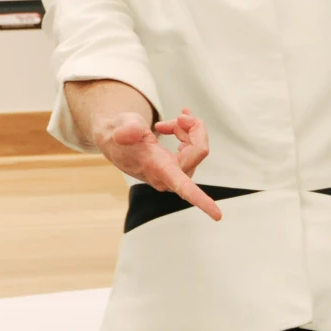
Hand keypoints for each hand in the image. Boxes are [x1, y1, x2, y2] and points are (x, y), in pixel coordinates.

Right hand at [100, 107, 219, 219]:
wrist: (113, 139)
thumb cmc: (118, 134)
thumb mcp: (120, 126)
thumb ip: (126, 129)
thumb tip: (126, 134)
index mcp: (158, 170)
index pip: (184, 187)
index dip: (202, 201)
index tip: (218, 216)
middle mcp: (169, 176)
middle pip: (199, 151)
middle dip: (193, 129)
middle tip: (180, 114)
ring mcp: (176, 172)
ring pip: (198, 147)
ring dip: (187, 129)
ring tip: (166, 123)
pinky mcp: (178, 166)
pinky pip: (195, 147)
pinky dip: (188, 132)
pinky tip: (178, 123)